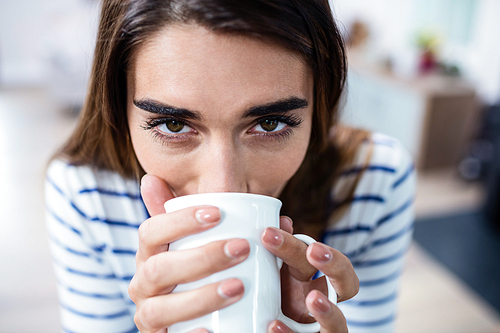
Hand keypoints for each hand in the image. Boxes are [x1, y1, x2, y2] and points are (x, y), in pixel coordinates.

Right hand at [128, 175, 249, 332]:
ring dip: (200, 297)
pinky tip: (213, 330)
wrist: (192, 317)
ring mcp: (149, 315)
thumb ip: (177, 213)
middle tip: (241, 248)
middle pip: (159, 270)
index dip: (180, 221)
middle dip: (201, 258)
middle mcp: (142, 285)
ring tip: (239, 286)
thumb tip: (151, 179)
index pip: (151, 231)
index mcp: (149, 255)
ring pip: (160, 309)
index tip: (217, 212)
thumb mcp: (187, 241)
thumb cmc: (194, 270)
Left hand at [262, 218, 358, 332]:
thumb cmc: (277, 301)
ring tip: (313, 298)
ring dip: (328, 312)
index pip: (326, 259)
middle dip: (334, 265)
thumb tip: (283, 221)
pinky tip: (273, 324)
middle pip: (346, 285)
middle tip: (313, 250)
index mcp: (317, 283)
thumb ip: (281, 251)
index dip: (307, 244)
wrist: (264, 327)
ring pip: (339, 325)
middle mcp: (326, 306)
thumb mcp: (277, 274)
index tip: (276, 233)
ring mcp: (321, 329)